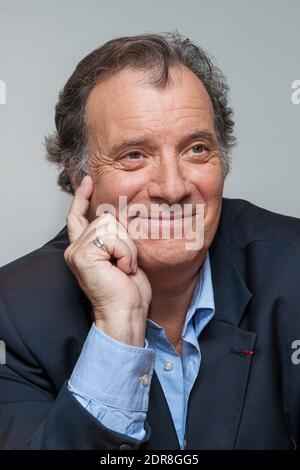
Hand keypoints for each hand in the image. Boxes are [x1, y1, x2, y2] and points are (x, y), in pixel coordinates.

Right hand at [64, 175, 151, 346]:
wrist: (125, 313)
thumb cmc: (128, 290)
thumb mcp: (125, 255)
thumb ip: (116, 235)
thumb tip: (121, 213)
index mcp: (84, 248)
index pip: (78, 216)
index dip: (82, 197)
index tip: (87, 180)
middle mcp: (75, 248)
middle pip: (105, 217)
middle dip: (125, 238)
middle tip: (126, 263)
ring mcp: (77, 251)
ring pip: (110, 225)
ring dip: (127, 247)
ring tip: (124, 267)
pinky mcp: (83, 255)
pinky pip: (114, 239)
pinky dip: (126, 254)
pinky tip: (122, 270)